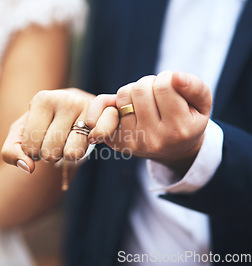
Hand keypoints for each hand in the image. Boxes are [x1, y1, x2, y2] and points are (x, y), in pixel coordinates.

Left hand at [1, 88, 95, 172]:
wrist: (74, 105)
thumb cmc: (42, 123)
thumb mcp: (20, 134)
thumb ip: (11, 152)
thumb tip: (29, 168)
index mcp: (41, 100)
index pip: (30, 148)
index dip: (32, 153)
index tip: (38, 140)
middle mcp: (65, 99)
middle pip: (50, 153)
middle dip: (50, 155)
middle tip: (54, 142)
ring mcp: (88, 106)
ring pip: (72, 154)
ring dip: (69, 155)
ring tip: (68, 140)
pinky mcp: (107, 114)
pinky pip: (98, 141)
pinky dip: (94, 145)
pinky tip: (89, 139)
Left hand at [87, 71, 211, 174]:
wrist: (173, 150)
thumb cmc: (188, 120)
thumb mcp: (202, 105)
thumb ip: (194, 87)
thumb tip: (175, 76)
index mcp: (178, 129)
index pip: (164, 86)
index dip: (167, 77)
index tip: (172, 84)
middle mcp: (153, 139)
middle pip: (140, 89)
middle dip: (149, 83)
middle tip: (157, 92)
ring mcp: (132, 141)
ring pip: (123, 95)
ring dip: (133, 90)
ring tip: (145, 100)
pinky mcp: (116, 140)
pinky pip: (102, 110)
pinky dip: (107, 103)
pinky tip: (118, 107)